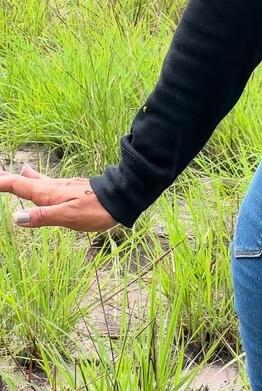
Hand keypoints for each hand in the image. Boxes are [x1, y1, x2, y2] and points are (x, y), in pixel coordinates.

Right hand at [0, 163, 118, 231]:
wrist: (121, 198)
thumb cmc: (95, 209)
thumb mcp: (68, 216)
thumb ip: (43, 216)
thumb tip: (17, 217)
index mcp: (48, 193)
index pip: (18, 186)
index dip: (2, 182)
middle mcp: (51, 187)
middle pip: (23, 181)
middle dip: (6, 177)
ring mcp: (60, 187)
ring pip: (34, 181)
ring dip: (18, 177)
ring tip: (9, 173)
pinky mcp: (68, 189)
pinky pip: (43, 182)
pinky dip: (32, 180)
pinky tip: (34, 177)